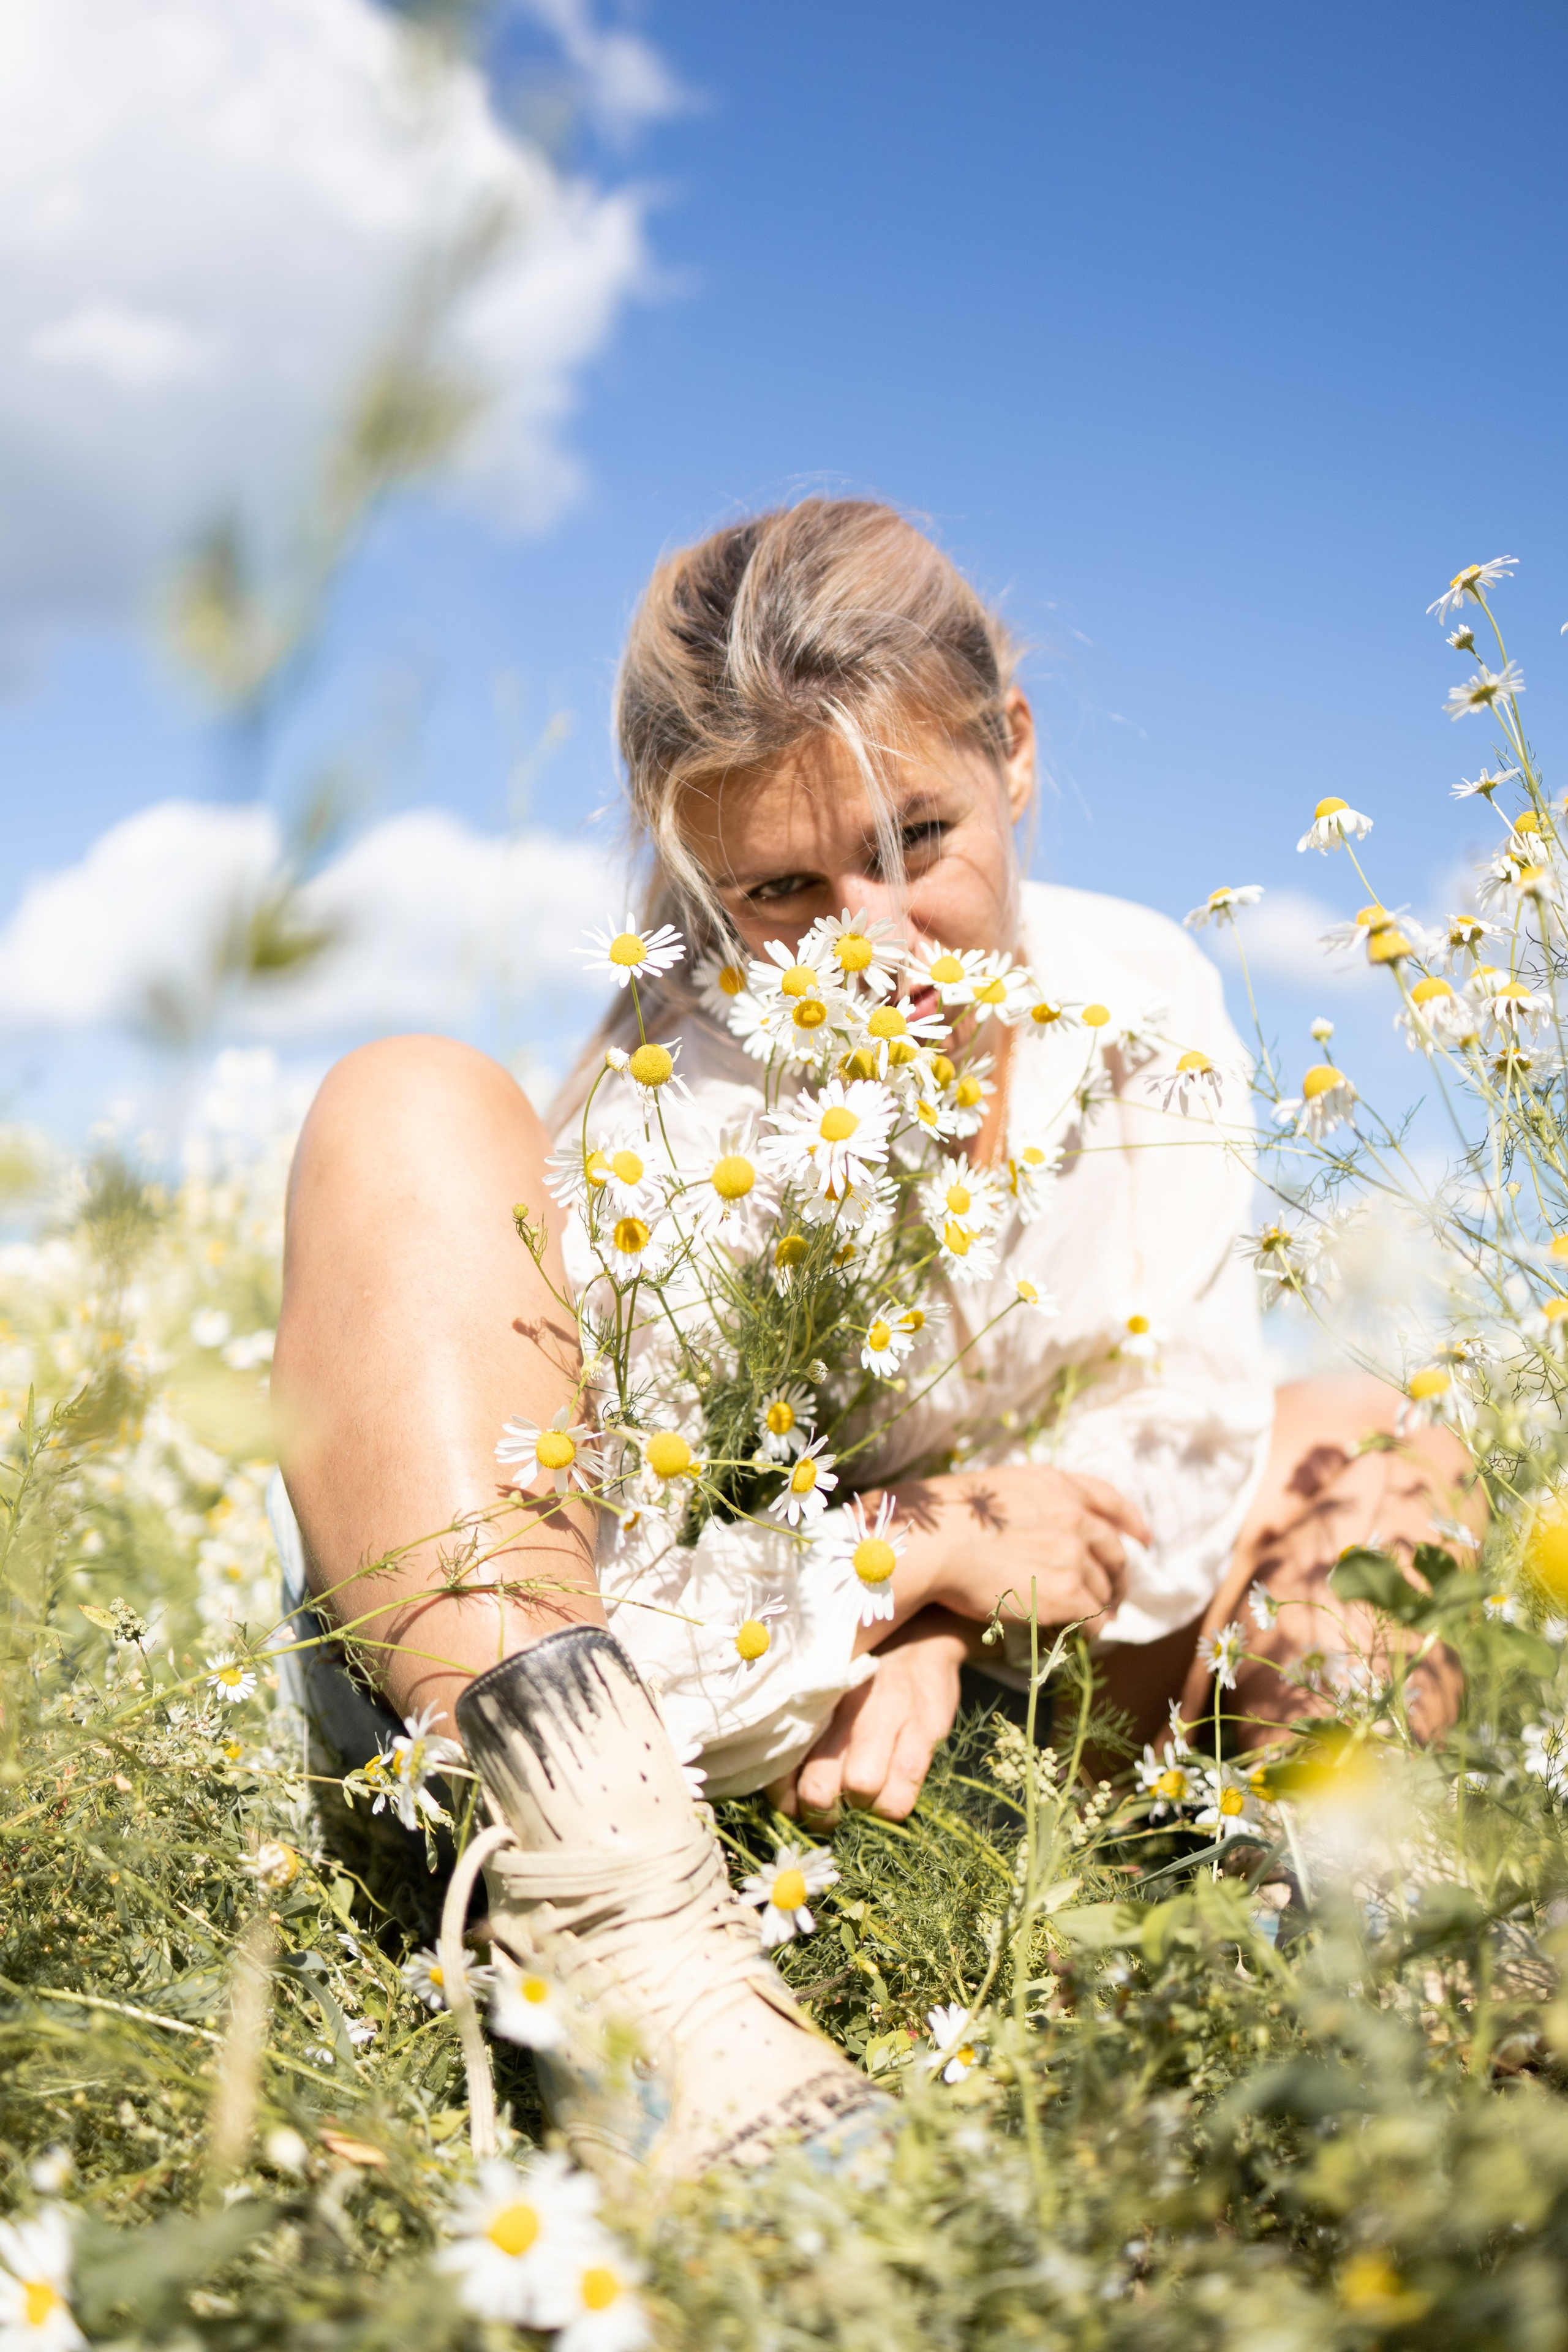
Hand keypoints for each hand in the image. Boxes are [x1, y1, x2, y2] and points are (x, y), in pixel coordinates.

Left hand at [768, 1608, 969, 1824]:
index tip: (796, 1807)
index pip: (783, 1765)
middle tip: (830, 1813)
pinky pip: (903, 1792)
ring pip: (861, 1789)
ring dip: (861, 1810)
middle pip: (818, 1787)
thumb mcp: (830, 1694)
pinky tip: (890, 1798)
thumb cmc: (865, 1676)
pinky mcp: (926, 1729)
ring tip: (865, 1802)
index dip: (787, 1800)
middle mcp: (845, 1709)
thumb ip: (805, 1734)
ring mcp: (888, 1717)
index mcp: (814, 1701)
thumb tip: (786, 1794)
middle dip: (821, 1813)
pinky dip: (892, 1807)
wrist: (923, 1635)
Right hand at [888, 1464, 1149, 1635]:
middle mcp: (1073, 1517)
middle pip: (1113, 1550)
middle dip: (1117, 1574)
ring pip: (1103, 1588)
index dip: (1131, 1522)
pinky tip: (1083, 1635)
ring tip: (1092, 1618)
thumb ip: (1034, 1499)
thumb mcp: (1001, 1487)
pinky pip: (1092, 1616)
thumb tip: (1043, 1518)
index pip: (1110, 1501)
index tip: (1142, 1538)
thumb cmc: (949, 1519)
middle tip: (1112, 1594)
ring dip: (1101, 1604)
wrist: (933, 1545)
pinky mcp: (1065, 1594)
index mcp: (1057, 1486)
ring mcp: (1073, 1556)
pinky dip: (1091, 1628)